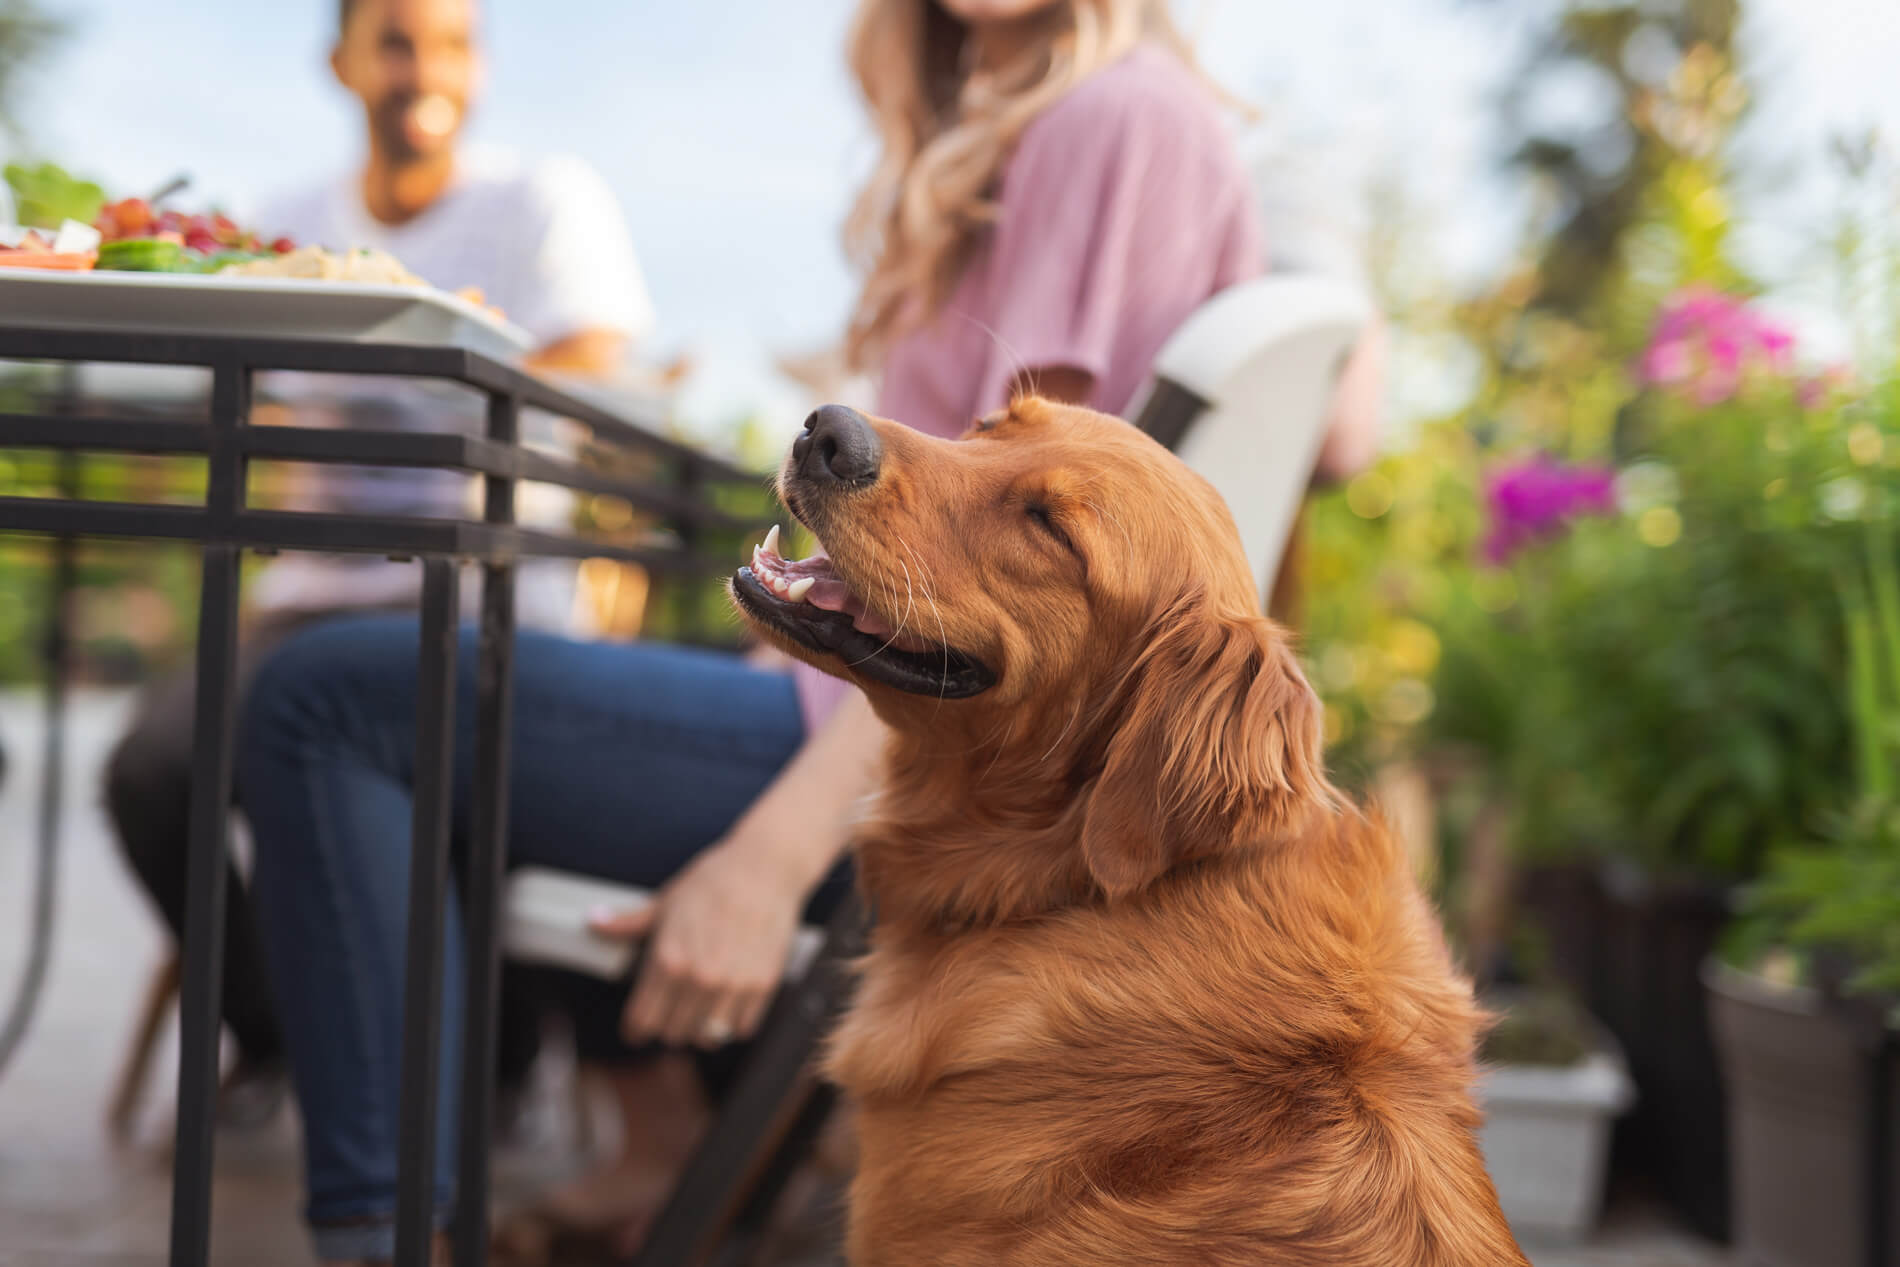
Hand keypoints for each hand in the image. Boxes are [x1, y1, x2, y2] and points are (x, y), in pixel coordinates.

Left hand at [589, 840, 802, 1048]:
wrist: (764, 868)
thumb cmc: (713, 881)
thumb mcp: (665, 903)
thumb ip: (629, 923)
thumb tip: (594, 922)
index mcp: (668, 960)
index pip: (642, 1020)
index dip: (635, 1030)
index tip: (636, 1031)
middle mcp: (698, 978)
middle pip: (673, 1034)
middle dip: (667, 1026)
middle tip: (671, 1013)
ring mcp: (732, 984)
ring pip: (707, 1037)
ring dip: (700, 1029)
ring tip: (699, 1014)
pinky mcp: (762, 986)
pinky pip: (741, 1029)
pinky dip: (732, 1024)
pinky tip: (727, 1006)